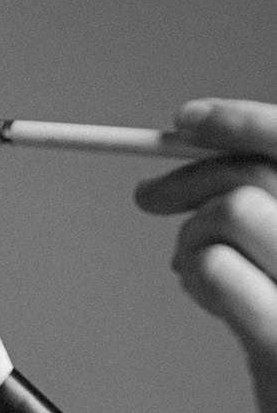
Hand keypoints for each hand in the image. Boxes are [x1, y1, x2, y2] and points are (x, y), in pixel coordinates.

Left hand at [135, 99, 276, 412]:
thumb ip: (270, 226)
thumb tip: (203, 173)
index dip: (240, 120)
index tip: (184, 121)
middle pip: (259, 172)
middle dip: (191, 175)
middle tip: (149, 198)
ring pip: (236, 210)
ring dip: (190, 232)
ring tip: (188, 266)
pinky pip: (217, 267)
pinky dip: (194, 272)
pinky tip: (201, 291)